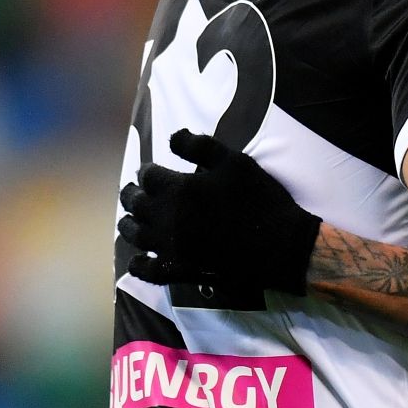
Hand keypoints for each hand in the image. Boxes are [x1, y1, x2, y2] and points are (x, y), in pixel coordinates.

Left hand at [117, 130, 320, 294]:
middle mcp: (166, 219)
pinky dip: (139, 265)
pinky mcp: (180, 270)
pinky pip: (150, 271)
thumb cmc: (259, 200)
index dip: (148, 171)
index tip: (150, 169)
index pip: (149, 176)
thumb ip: (201, 147)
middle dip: (132, 194)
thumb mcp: (236, 163)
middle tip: (132, 191)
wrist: (279, 246)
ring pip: (136, 235)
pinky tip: (137, 260)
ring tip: (128, 219)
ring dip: (128, 224)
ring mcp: (170, 248)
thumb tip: (172, 136)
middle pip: (136, 204)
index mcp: (178, 190)